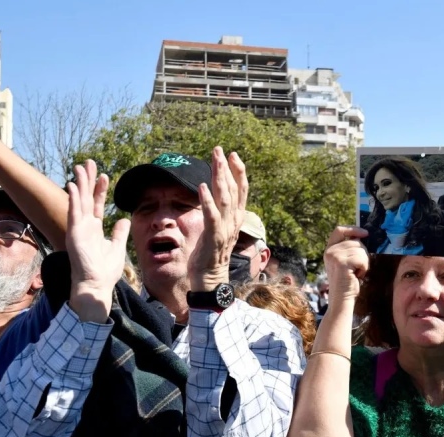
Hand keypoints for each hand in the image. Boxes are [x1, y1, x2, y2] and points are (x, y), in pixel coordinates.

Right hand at [66, 160, 129, 322]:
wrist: (96, 285)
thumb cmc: (105, 271)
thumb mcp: (117, 247)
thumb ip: (119, 233)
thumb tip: (124, 220)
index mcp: (95, 229)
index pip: (97, 204)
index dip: (100, 189)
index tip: (104, 175)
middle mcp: (85, 226)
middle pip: (87, 198)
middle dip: (88, 180)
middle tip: (89, 163)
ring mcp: (79, 228)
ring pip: (79, 200)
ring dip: (80, 183)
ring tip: (80, 167)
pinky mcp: (74, 233)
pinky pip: (74, 211)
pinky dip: (73, 198)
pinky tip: (72, 184)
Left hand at [188, 147, 247, 291]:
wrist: (211, 280)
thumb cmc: (211, 255)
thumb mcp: (218, 230)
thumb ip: (218, 214)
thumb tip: (214, 199)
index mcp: (235, 218)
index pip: (240, 190)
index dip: (238, 172)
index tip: (232, 155)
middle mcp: (233, 221)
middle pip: (233, 189)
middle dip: (226, 168)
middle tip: (219, 150)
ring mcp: (224, 229)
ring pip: (224, 198)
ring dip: (219, 178)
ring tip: (215, 161)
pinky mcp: (214, 237)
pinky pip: (212, 216)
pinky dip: (207, 201)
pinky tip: (202, 187)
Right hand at [323, 227, 368, 303]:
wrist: (342, 299)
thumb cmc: (347, 282)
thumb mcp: (346, 261)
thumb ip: (349, 249)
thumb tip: (363, 236)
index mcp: (329, 249)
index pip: (339, 230)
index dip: (353, 229)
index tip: (365, 233)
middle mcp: (329, 251)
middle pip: (355, 241)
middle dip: (362, 254)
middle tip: (357, 268)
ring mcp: (334, 256)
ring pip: (361, 250)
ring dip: (364, 262)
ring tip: (355, 273)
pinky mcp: (341, 262)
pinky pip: (362, 258)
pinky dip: (364, 268)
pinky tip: (356, 276)